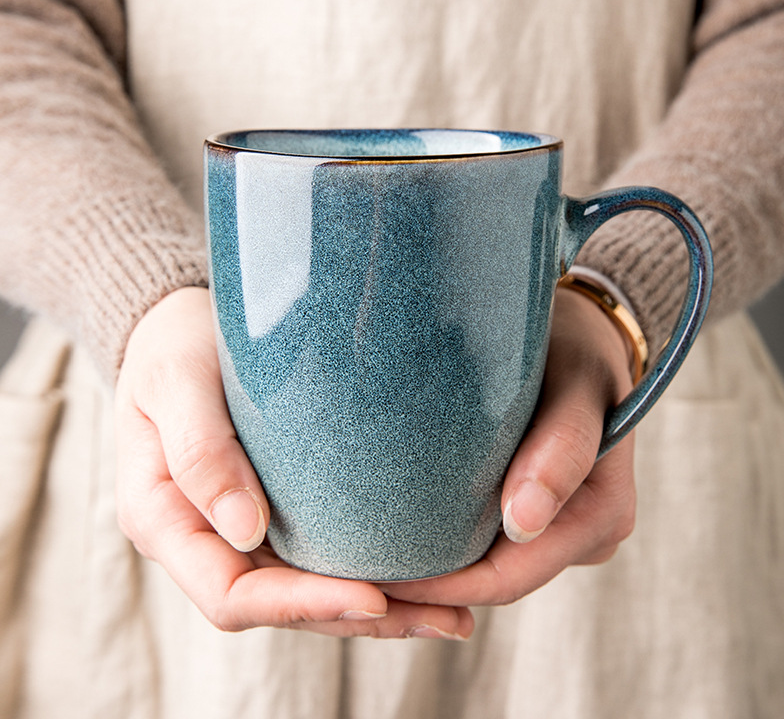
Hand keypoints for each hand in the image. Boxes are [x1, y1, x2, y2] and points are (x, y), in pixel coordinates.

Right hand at [114, 287, 472, 638]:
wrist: (179, 330)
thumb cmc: (173, 349)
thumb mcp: (174, 383)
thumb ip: (198, 452)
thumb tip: (247, 531)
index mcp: (165, 522)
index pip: (231, 596)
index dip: (301, 605)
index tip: (374, 597)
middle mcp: (207, 540)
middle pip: (283, 606)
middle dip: (361, 617)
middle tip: (446, 618)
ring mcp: (242, 531)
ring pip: (310, 591)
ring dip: (381, 608)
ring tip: (454, 613)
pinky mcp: (275, 513)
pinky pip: (321, 556)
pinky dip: (372, 571)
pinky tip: (427, 569)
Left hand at [383, 288, 636, 606]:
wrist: (582, 335)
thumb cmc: (577, 349)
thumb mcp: (576, 384)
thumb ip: (563, 445)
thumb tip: (523, 521)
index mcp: (602, 515)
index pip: (509, 577)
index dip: (442, 588)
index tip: (376, 579)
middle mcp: (584, 534)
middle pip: (495, 581)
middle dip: (429, 584)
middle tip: (355, 569)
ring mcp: (561, 528)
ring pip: (489, 566)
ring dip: (435, 565)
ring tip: (369, 553)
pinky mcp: (539, 513)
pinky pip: (489, 541)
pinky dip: (448, 538)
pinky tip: (401, 526)